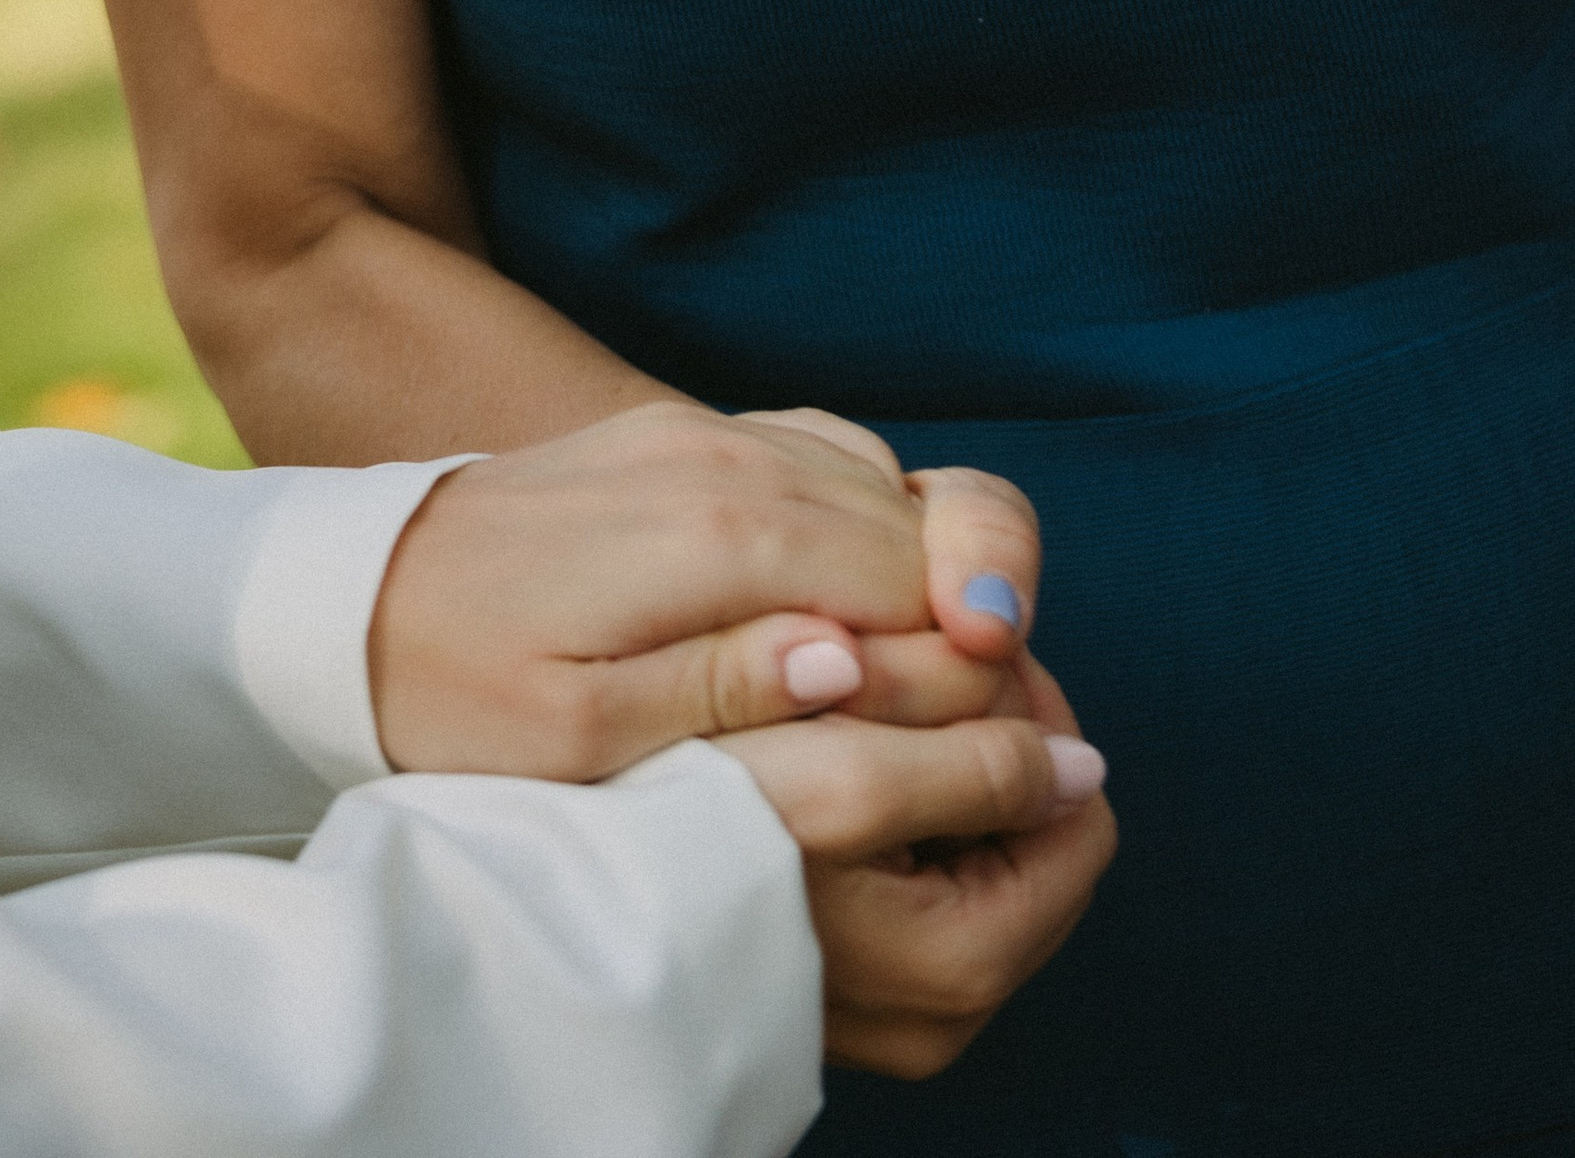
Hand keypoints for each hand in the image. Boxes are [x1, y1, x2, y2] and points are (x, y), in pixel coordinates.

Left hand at [367, 399, 1039, 778]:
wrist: (352, 593)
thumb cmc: (457, 691)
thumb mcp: (579, 740)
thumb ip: (725, 697)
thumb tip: (851, 666)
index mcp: (716, 536)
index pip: (919, 579)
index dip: (980, 663)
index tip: (1002, 745)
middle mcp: (727, 458)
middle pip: (927, 518)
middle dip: (982, 615)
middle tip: (988, 722)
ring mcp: (707, 433)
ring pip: (889, 483)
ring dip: (933, 572)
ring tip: (928, 682)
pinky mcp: (686, 434)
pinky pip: (828, 460)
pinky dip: (872, 527)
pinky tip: (857, 607)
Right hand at [723, 667, 1115, 1078]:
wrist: (571, 897)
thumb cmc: (697, 827)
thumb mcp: (847, 779)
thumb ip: (982, 766)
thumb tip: (1083, 770)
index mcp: (965, 964)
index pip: (1074, 815)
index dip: (1028, 712)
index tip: (960, 642)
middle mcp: (941, 1013)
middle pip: (1027, 839)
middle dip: (982, 743)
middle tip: (902, 665)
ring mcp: (892, 1009)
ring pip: (969, 856)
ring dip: (932, 770)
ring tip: (852, 703)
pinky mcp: (845, 990)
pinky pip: (911, 885)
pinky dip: (886, 813)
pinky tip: (821, 758)